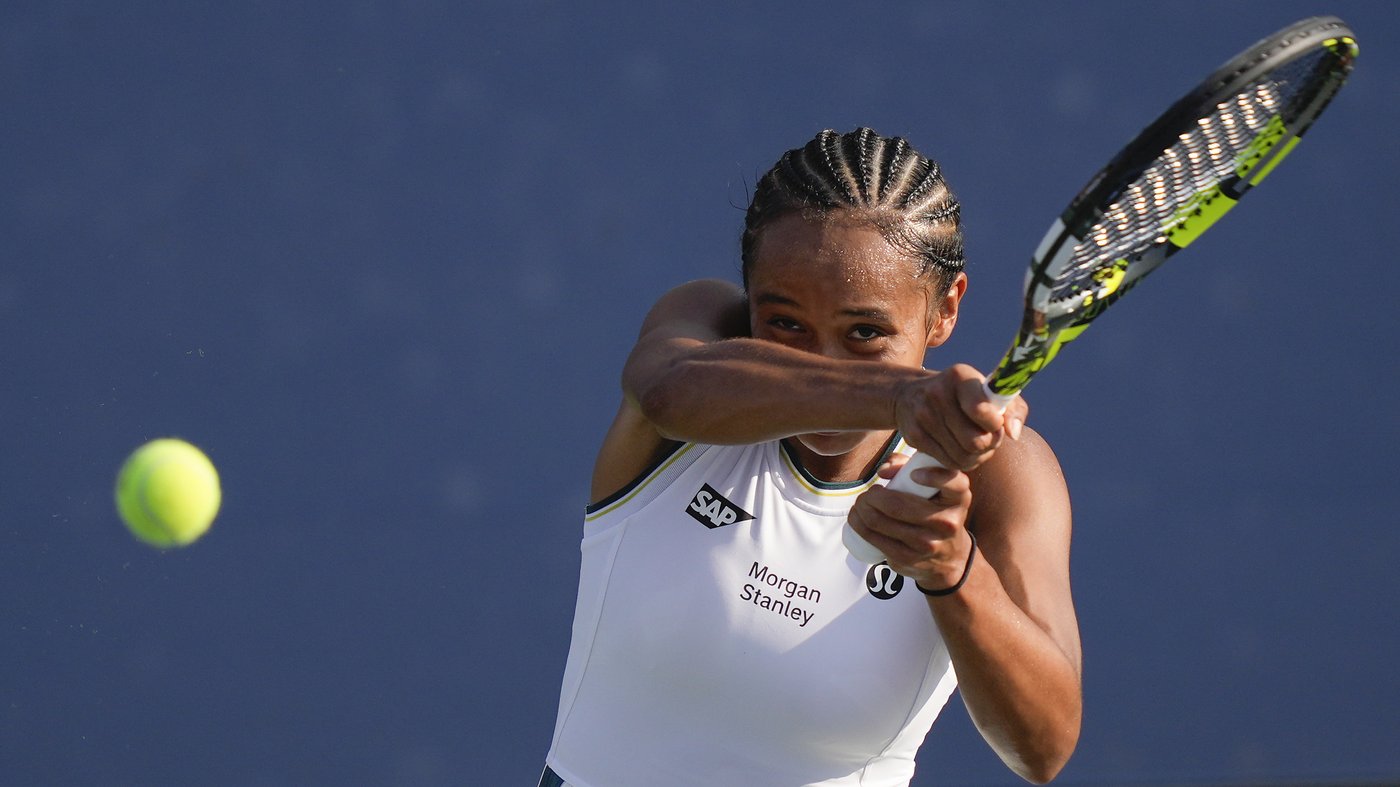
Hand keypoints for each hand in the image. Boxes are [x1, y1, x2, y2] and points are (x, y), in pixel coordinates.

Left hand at [847, 454, 974, 588]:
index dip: (931, 476)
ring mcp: (927, 544)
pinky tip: (856, 518)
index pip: (952, 483)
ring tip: (860, 503)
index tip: (913, 475)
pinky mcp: (909, 559)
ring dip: (860, 509)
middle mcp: (947, 522)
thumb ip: (910, 465)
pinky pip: (874, 539)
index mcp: (958, 498)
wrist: (949, 557)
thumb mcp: (937, 488)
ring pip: (879, 522)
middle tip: (868, 493)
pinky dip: (858, 525)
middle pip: (897, 505)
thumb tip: (883, 470)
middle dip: (872, 496)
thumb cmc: (935, 510)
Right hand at [892, 364, 1027, 470]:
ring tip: (978, 445)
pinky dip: (961, 462)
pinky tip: (962, 450)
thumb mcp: (989, 391)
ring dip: (977, 456)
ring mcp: (923, 417)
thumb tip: (1013, 433)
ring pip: (964, 457)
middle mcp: (937, 394)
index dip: (995, 424)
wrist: (911, 394)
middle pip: (976, 441)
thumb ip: (1012, 408)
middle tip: (990, 438)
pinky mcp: (914, 437)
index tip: (996, 422)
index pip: (980, 410)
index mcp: (959, 377)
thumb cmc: (963, 394)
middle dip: (989, 445)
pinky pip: (949, 463)